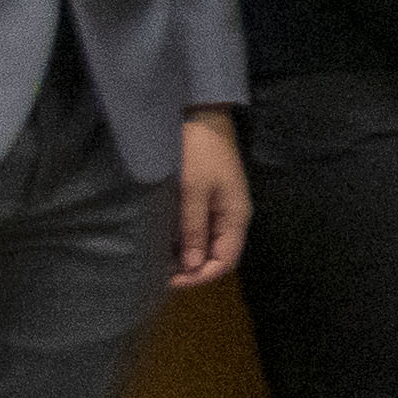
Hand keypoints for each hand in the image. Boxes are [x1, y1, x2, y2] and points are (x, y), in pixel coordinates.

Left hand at [172, 113, 248, 288]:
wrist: (202, 117)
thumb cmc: (199, 153)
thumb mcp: (193, 191)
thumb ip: (193, 229)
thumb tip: (192, 266)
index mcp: (236, 218)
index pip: (224, 262)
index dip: (199, 276)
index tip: (169, 280)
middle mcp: (233, 217)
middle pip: (218, 256)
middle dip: (193, 270)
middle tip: (161, 273)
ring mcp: (223, 208)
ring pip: (210, 245)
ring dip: (189, 256)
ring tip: (162, 261)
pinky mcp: (212, 200)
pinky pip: (203, 230)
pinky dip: (187, 241)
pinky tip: (169, 241)